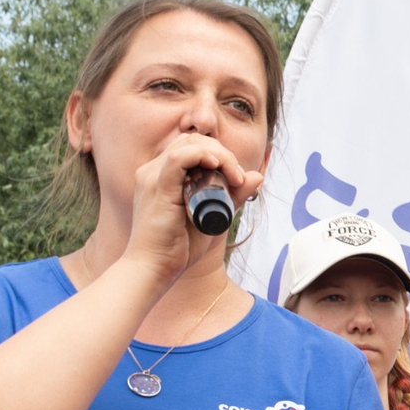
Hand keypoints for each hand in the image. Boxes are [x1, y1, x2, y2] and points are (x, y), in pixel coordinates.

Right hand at [121, 129, 264, 284]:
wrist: (154, 268)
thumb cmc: (178, 247)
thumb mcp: (214, 217)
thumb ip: (233, 197)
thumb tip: (257, 176)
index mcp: (162, 175)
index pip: (192, 146)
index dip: (220, 154)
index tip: (237, 178)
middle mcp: (153, 171)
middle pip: (193, 140)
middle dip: (223, 152)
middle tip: (238, 178)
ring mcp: (152, 177)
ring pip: (189, 144)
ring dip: (219, 154)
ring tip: (234, 177)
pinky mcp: (156, 187)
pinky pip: (178, 158)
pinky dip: (202, 156)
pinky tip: (217, 166)